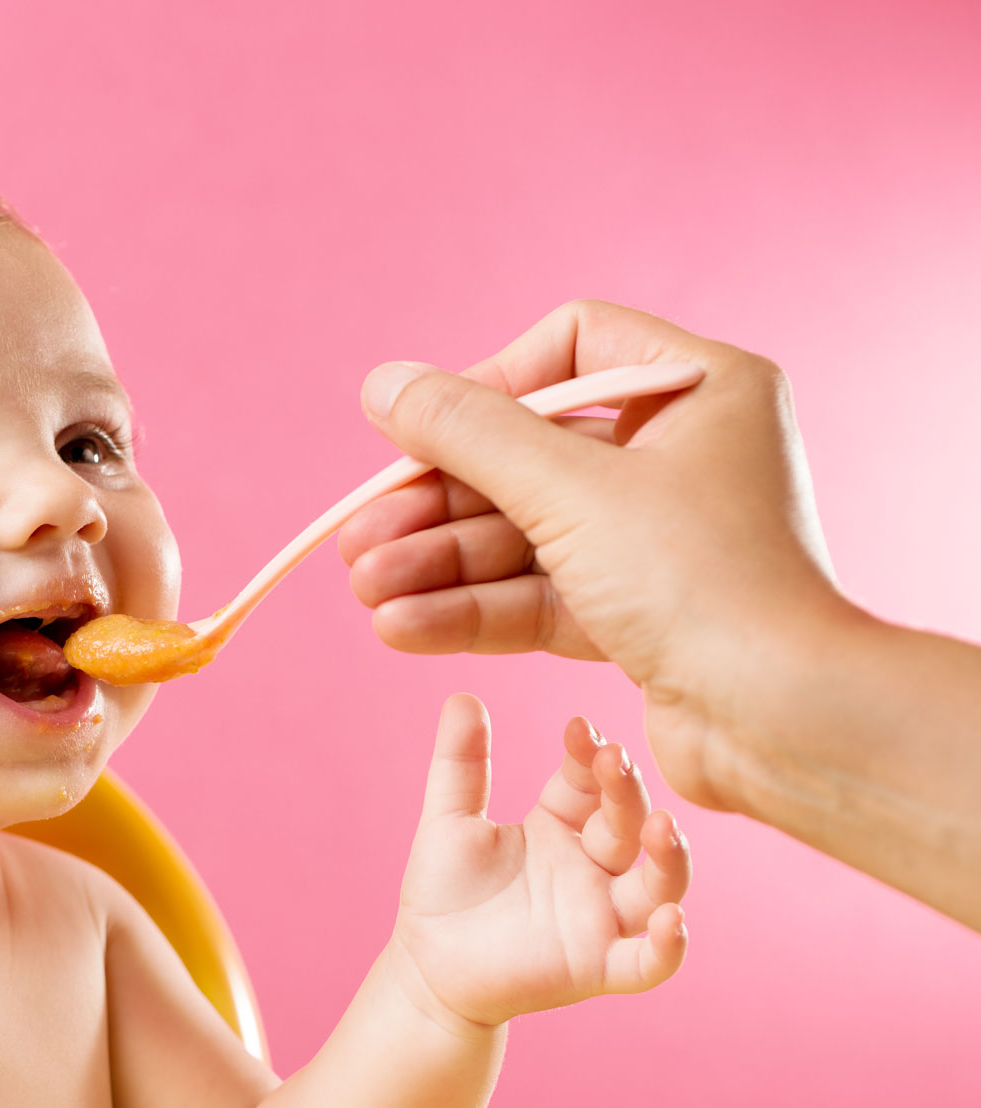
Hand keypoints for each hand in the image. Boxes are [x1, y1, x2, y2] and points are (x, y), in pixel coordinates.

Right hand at [334, 299, 847, 809]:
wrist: (784, 722)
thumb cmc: (703, 583)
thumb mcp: (568, 491)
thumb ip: (466, 433)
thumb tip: (383, 384)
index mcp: (699, 390)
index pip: (570, 348)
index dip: (488, 385)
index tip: (425, 433)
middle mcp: (684, 456)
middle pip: (526, 455)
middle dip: (437, 502)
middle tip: (359, 537)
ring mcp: (659, 539)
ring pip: (524, 533)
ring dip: (440, 562)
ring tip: (366, 590)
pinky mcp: (640, 613)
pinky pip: (539, 593)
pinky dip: (472, 608)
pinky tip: (403, 626)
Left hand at [389, 694, 690, 1031]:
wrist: (425, 965)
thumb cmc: (443, 892)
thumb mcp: (448, 821)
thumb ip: (460, 764)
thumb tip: (461, 696)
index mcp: (561, 826)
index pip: (591, 782)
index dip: (590, 757)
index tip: (579, 727)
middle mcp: (593, 868)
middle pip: (630, 825)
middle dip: (628, 793)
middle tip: (614, 760)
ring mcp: (601, 917)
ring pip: (658, 885)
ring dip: (668, 857)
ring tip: (662, 826)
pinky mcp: (597, 967)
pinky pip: (647, 962)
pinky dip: (668, 946)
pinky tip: (672, 920)